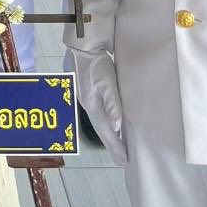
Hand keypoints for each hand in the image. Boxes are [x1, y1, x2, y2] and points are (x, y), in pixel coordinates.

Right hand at [71, 49, 126, 165]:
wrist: (82, 45)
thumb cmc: (96, 62)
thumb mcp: (106, 81)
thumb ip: (112, 102)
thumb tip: (117, 125)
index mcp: (92, 105)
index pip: (106, 131)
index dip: (115, 146)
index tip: (124, 161)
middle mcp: (87, 104)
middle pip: (101, 129)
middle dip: (112, 144)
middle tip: (121, 159)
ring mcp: (85, 98)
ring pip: (99, 122)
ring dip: (108, 135)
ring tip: (117, 146)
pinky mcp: (86, 91)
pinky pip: (98, 113)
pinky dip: (105, 122)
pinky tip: (110, 123)